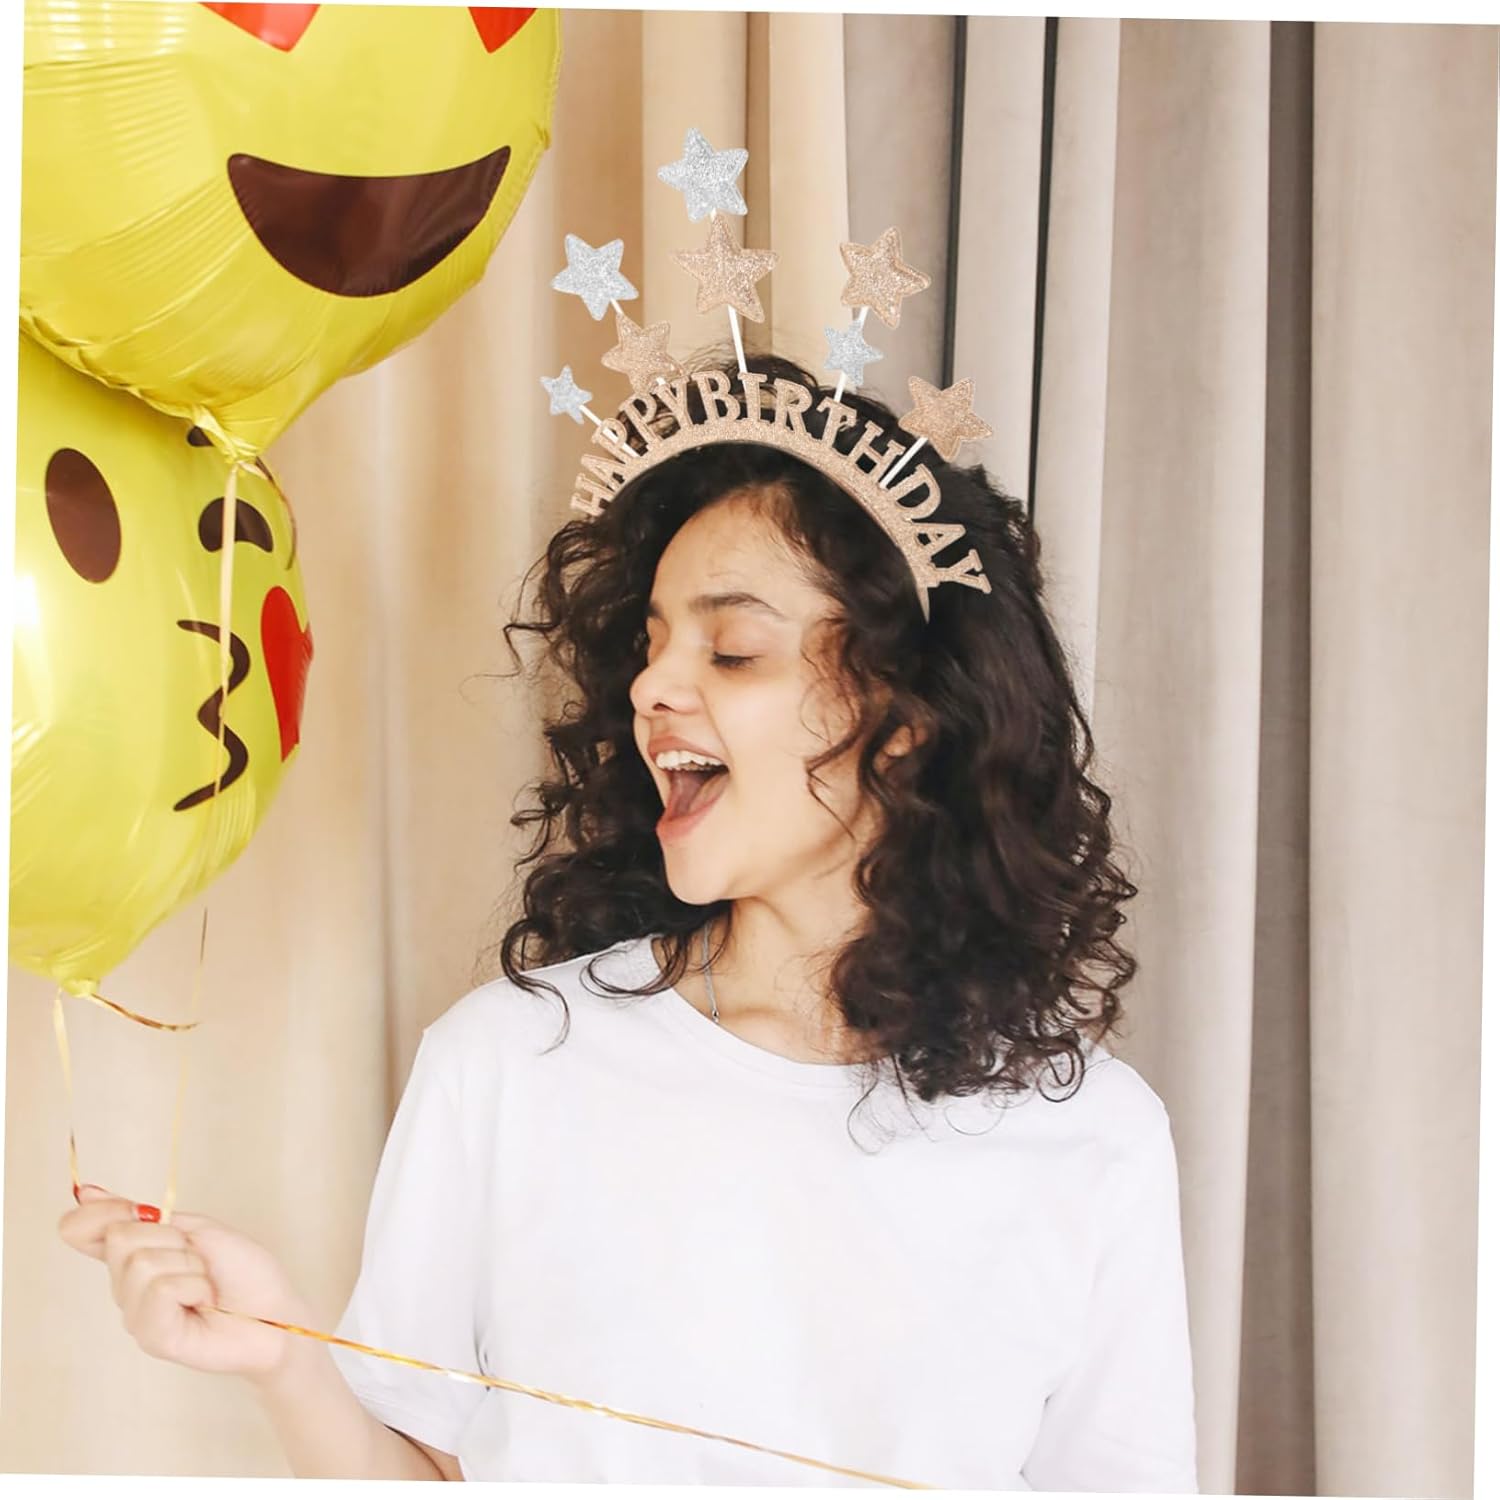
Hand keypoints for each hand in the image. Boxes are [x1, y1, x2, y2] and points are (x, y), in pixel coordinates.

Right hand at [58, 1185, 312, 1383]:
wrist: (273, 1309)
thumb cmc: (241, 1269)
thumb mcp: (195, 1229)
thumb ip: (143, 1217)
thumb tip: (89, 1193)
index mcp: (135, 1255)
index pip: (83, 1230)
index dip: (97, 1213)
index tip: (128, 1208)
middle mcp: (127, 1286)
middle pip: (119, 1236)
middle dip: (171, 1237)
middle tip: (199, 1260)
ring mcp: (136, 1314)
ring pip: (140, 1262)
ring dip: (188, 1264)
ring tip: (205, 1285)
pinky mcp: (151, 1337)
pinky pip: (159, 1290)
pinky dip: (193, 1286)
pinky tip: (203, 1302)